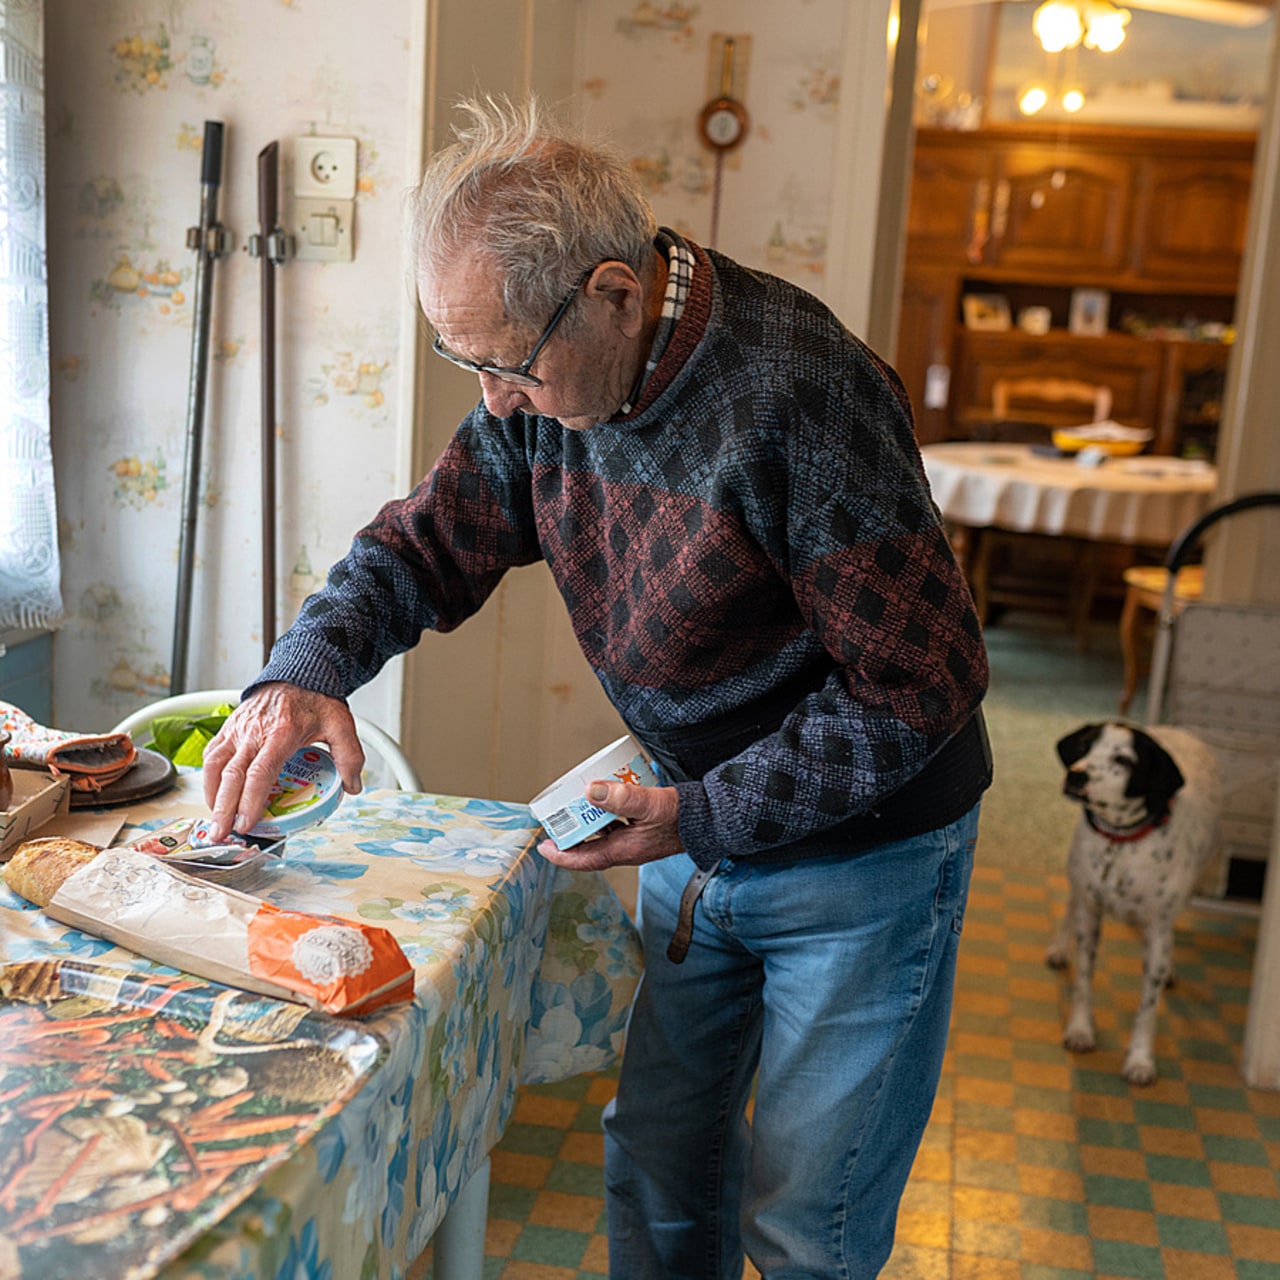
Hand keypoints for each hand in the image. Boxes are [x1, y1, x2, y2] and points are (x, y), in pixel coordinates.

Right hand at [201, 683, 364, 839]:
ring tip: (214, 821)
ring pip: (215, 765)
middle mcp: (254, 732)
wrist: (299, 673)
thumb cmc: (317, 700)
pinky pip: (211, 755)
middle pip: (232, 775)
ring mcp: (238, 729)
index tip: (246, 823)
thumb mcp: (342, 725)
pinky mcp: (229, 728)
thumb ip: (350, 757)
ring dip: (212, 796)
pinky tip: (214, 796)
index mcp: (282, 733)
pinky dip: (208, 778)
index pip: (260, 772)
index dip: (250, 800)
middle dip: (223, 809)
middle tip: (221, 834)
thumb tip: (353, 787)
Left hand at [537, 779, 682, 870]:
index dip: (561, 856)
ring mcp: (637, 840)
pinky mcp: (646, 830)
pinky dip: (607, 814)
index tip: (544, 846)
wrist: (713, 819)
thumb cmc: (685, 817)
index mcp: (625, 850)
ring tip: (576, 804)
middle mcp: (629, 849)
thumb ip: (622, 798)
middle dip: (571, 834)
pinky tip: (607, 798)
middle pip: (590, 846)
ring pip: (603, 834)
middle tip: (557, 818)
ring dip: (588, 822)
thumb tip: (589, 791)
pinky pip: (618, 825)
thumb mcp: (650, 805)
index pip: (585, 859)